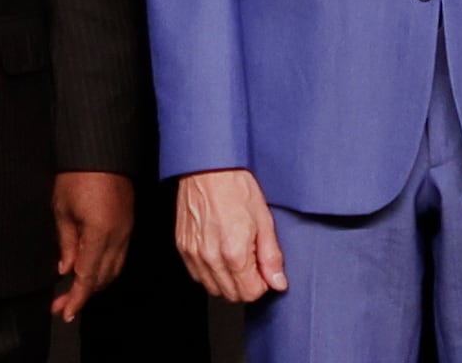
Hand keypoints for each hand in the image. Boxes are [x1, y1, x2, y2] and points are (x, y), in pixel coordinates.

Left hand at [49, 171, 133, 322]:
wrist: (101, 149)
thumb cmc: (78, 174)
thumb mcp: (62, 209)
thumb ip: (66, 243)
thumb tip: (66, 269)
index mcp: (100, 233)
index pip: (88, 276)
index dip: (77, 298)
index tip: (65, 312)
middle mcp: (118, 236)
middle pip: (103, 277)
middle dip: (83, 294)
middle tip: (62, 304)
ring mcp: (127, 230)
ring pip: (114, 269)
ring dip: (95, 283)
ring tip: (75, 291)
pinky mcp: (128, 223)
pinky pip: (119, 256)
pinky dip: (105, 268)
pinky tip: (90, 270)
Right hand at [175, 170, 286, 303]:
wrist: (208, 167)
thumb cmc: (236, 187)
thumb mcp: (264, 220)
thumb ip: (271, 257)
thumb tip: (278, 282)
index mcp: (234, 253)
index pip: (250, 294)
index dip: (262, 283)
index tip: (264, 268)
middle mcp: (211, 258)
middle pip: (232, 295)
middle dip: (246, 284)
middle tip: (252, 260)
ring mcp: (194, 254)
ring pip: (213, 288)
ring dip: (227, 280)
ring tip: (235, 254)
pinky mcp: (183, 247)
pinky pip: (197, 275)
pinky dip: (210, 271)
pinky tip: (219, 251)